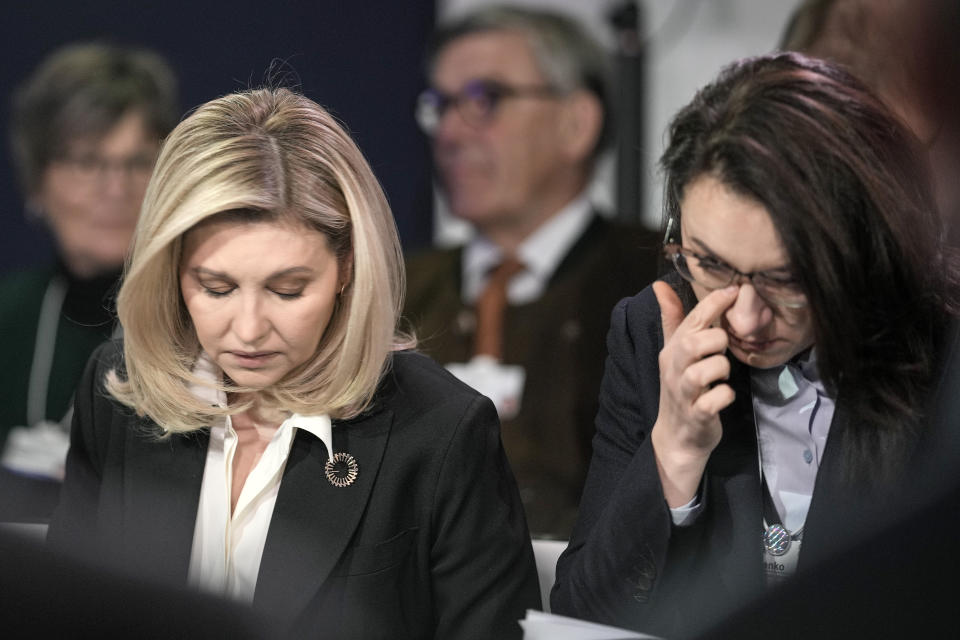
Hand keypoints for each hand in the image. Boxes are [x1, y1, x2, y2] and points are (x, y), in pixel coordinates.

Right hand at [650, 281, 737, 506]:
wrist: (678, 437)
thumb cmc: (682, 388)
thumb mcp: (675, 352)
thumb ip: (672, 318)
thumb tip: (660, 284)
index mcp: (671, 351)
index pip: (690, 320)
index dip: (714, 303)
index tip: (735, 290)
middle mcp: (674, 370)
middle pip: (693, 342)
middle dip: (717, 340)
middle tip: (724, 347)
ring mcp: (684, 394)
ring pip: (704, 371)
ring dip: (721, 369)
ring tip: (722, 375)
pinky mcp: (697, 415)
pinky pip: (714, 400)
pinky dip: (724, 396)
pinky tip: (723, 396)